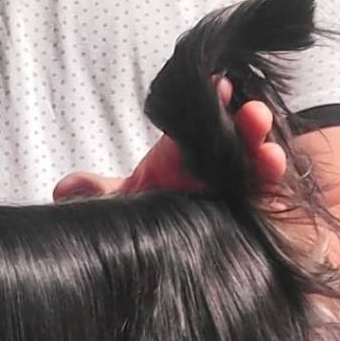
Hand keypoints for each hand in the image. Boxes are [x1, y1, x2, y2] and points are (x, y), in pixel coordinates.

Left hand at [53, 79, 287, 201]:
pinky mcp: (264, 209)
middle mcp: (220, 161)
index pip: (202, 118)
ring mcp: (245, 184)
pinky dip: (276, 186)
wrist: (200, 255)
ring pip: (260, 165)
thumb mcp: (136, 202)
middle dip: (247, 124)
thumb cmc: (168, 213)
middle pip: (238, 136)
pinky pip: (274, 194)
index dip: (212, 101)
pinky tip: (278, 175)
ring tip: (269, 154)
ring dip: (266, 155)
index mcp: (190, 150)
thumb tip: (61, 190)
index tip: (218, 85)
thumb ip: (107, 193)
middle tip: (250, 113)